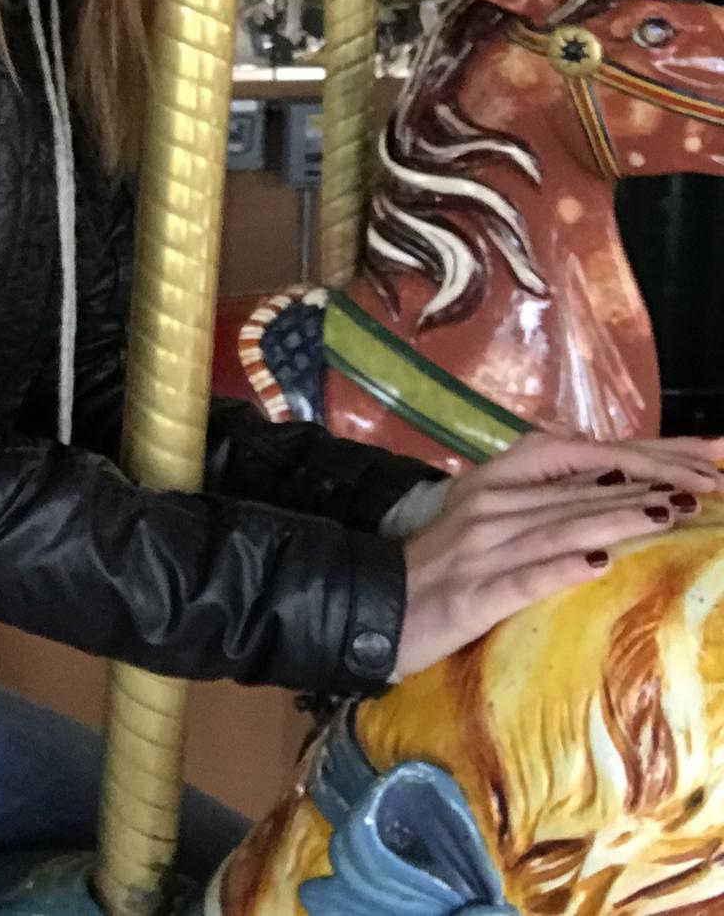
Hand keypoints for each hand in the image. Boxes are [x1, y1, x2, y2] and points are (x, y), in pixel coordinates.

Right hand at [395, 432, 723, 679]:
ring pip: (560, 525)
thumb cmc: (436, 567)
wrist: (371, 607)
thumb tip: (611, 488)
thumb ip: (538, 503)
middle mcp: (489, 505)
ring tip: (674, 511)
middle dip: (654, 483)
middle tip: (715, 482)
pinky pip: (523, 577)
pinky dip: (561, 567)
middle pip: (583, 489)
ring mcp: (480, 548)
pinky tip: (597, 562)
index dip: (647, 453)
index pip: (580, 456)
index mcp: (493, 481)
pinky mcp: (473, 594)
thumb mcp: (483, 522)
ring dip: (620, 517)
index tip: (709, 455)